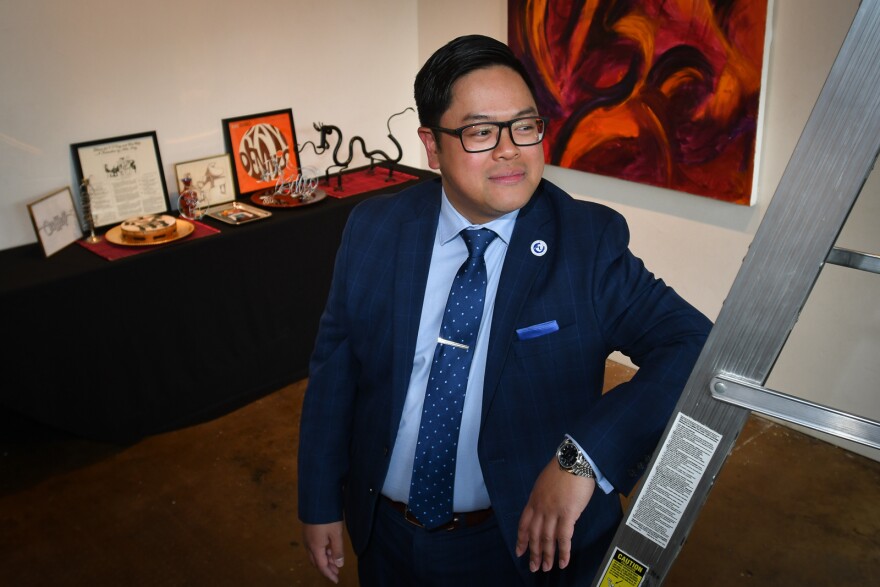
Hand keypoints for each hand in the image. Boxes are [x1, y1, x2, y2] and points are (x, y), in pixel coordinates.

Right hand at [303, 521, 345, 583]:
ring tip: (335, 560)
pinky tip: (329, 548)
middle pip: (317, 561)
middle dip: (326, 567)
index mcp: (315, 547)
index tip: (336, 580)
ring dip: (325, 559)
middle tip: (336, 571)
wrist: (316, 500)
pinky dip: (322, 551)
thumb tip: (338, 564)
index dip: (329, 574)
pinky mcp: (308, 531)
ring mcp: (307, 537)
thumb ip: (337, 550)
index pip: (321, 566)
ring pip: (315, 554)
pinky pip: (314, 547)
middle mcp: (308, 544)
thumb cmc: (327, 517)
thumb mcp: (336, 534)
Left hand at [515, 458, 594, 572]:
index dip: (521, 540)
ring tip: (547, 568)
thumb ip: (543, 498)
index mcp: (534, 500)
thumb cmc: (562, 469)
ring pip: (547, 539)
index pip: (523, 524)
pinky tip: (563, 562)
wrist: (573, 460)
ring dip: (547, 556)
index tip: (519, 551)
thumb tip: (546, 510)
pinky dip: (563, 552)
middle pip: (534, 535)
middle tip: (534, 567)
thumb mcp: (544, 483)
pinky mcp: (568, 514)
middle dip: (533, 553)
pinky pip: (564, 537)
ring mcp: (553, 511)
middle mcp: (540, 508)